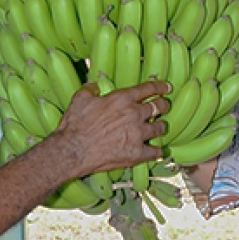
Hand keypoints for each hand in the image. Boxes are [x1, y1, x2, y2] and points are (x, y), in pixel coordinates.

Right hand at [53, 80, 168, 173]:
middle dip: (163, 105)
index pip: (149, 88)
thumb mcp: (80, 99)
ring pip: (159, 128)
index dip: (160, 87)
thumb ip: (90, 89)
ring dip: (160, 127)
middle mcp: (134, 114)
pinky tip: (157, 151)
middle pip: (158, 106)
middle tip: (164, 106)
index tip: (166, 88)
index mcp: (122, 98)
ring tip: (158, 128)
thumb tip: (94, 86)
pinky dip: (157, 151)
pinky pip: (155, 151)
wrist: (72, 150)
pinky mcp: (136, 153)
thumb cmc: (75, 125)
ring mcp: (137, 134)